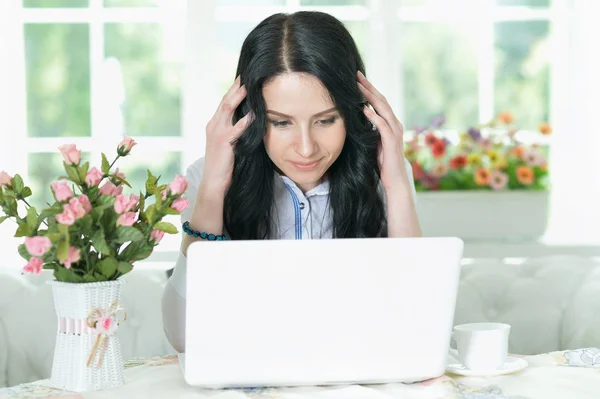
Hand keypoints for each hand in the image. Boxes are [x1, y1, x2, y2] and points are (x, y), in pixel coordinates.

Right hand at [202, 75, 252, 191]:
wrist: (213, 182)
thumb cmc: (224, 165)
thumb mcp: (228, 144)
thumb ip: (235, 132)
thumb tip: (250, 122)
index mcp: (214, 125)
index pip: (224, 103)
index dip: (233, 90)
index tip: (243, 79)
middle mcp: (214, 125)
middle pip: (225, 101)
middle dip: (236, 87)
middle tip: (246, 75)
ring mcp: (217, 133)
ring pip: (228, 108)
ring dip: (239, 96)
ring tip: (249, 85)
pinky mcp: (224, 142)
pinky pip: (236, 128)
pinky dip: (245, 120)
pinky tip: (254, 113)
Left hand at [357, 71, 407, 190]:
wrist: (395, 180)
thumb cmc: (383, 162)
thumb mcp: (373, 142)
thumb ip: (369, 129)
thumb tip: (356, 119)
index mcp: (390, 123)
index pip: (379, 101)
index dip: (368, 89)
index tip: (356, 79)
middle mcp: (395, 124)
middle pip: (381, 100)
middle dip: (369, 87)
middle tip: (356, 75)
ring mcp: (395, 132)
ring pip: (383, 109)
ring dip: (371, 97)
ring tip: (359, 86)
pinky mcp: (392, 142)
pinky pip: (383, 126)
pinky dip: (374, 116)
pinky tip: (364, 109)